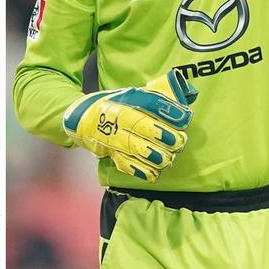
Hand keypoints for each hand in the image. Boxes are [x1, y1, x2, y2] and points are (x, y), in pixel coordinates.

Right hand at [62, 69, 197, 182]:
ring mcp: (110, 135)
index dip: (166, 109)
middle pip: (137, 123)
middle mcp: (115, 115)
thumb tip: (187, 98)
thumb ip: (159, 97)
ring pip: (131, 145)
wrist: (82, 118)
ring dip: (151, 154)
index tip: (185, 117)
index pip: (147, 100)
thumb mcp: (134, 96)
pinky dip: (138, 169)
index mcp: (125, 98)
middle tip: (178, 141)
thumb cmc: (117, 106)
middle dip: (159, 133)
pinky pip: (123, 163)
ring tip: (167, 158)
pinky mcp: (108, 152)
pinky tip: (152, 173)